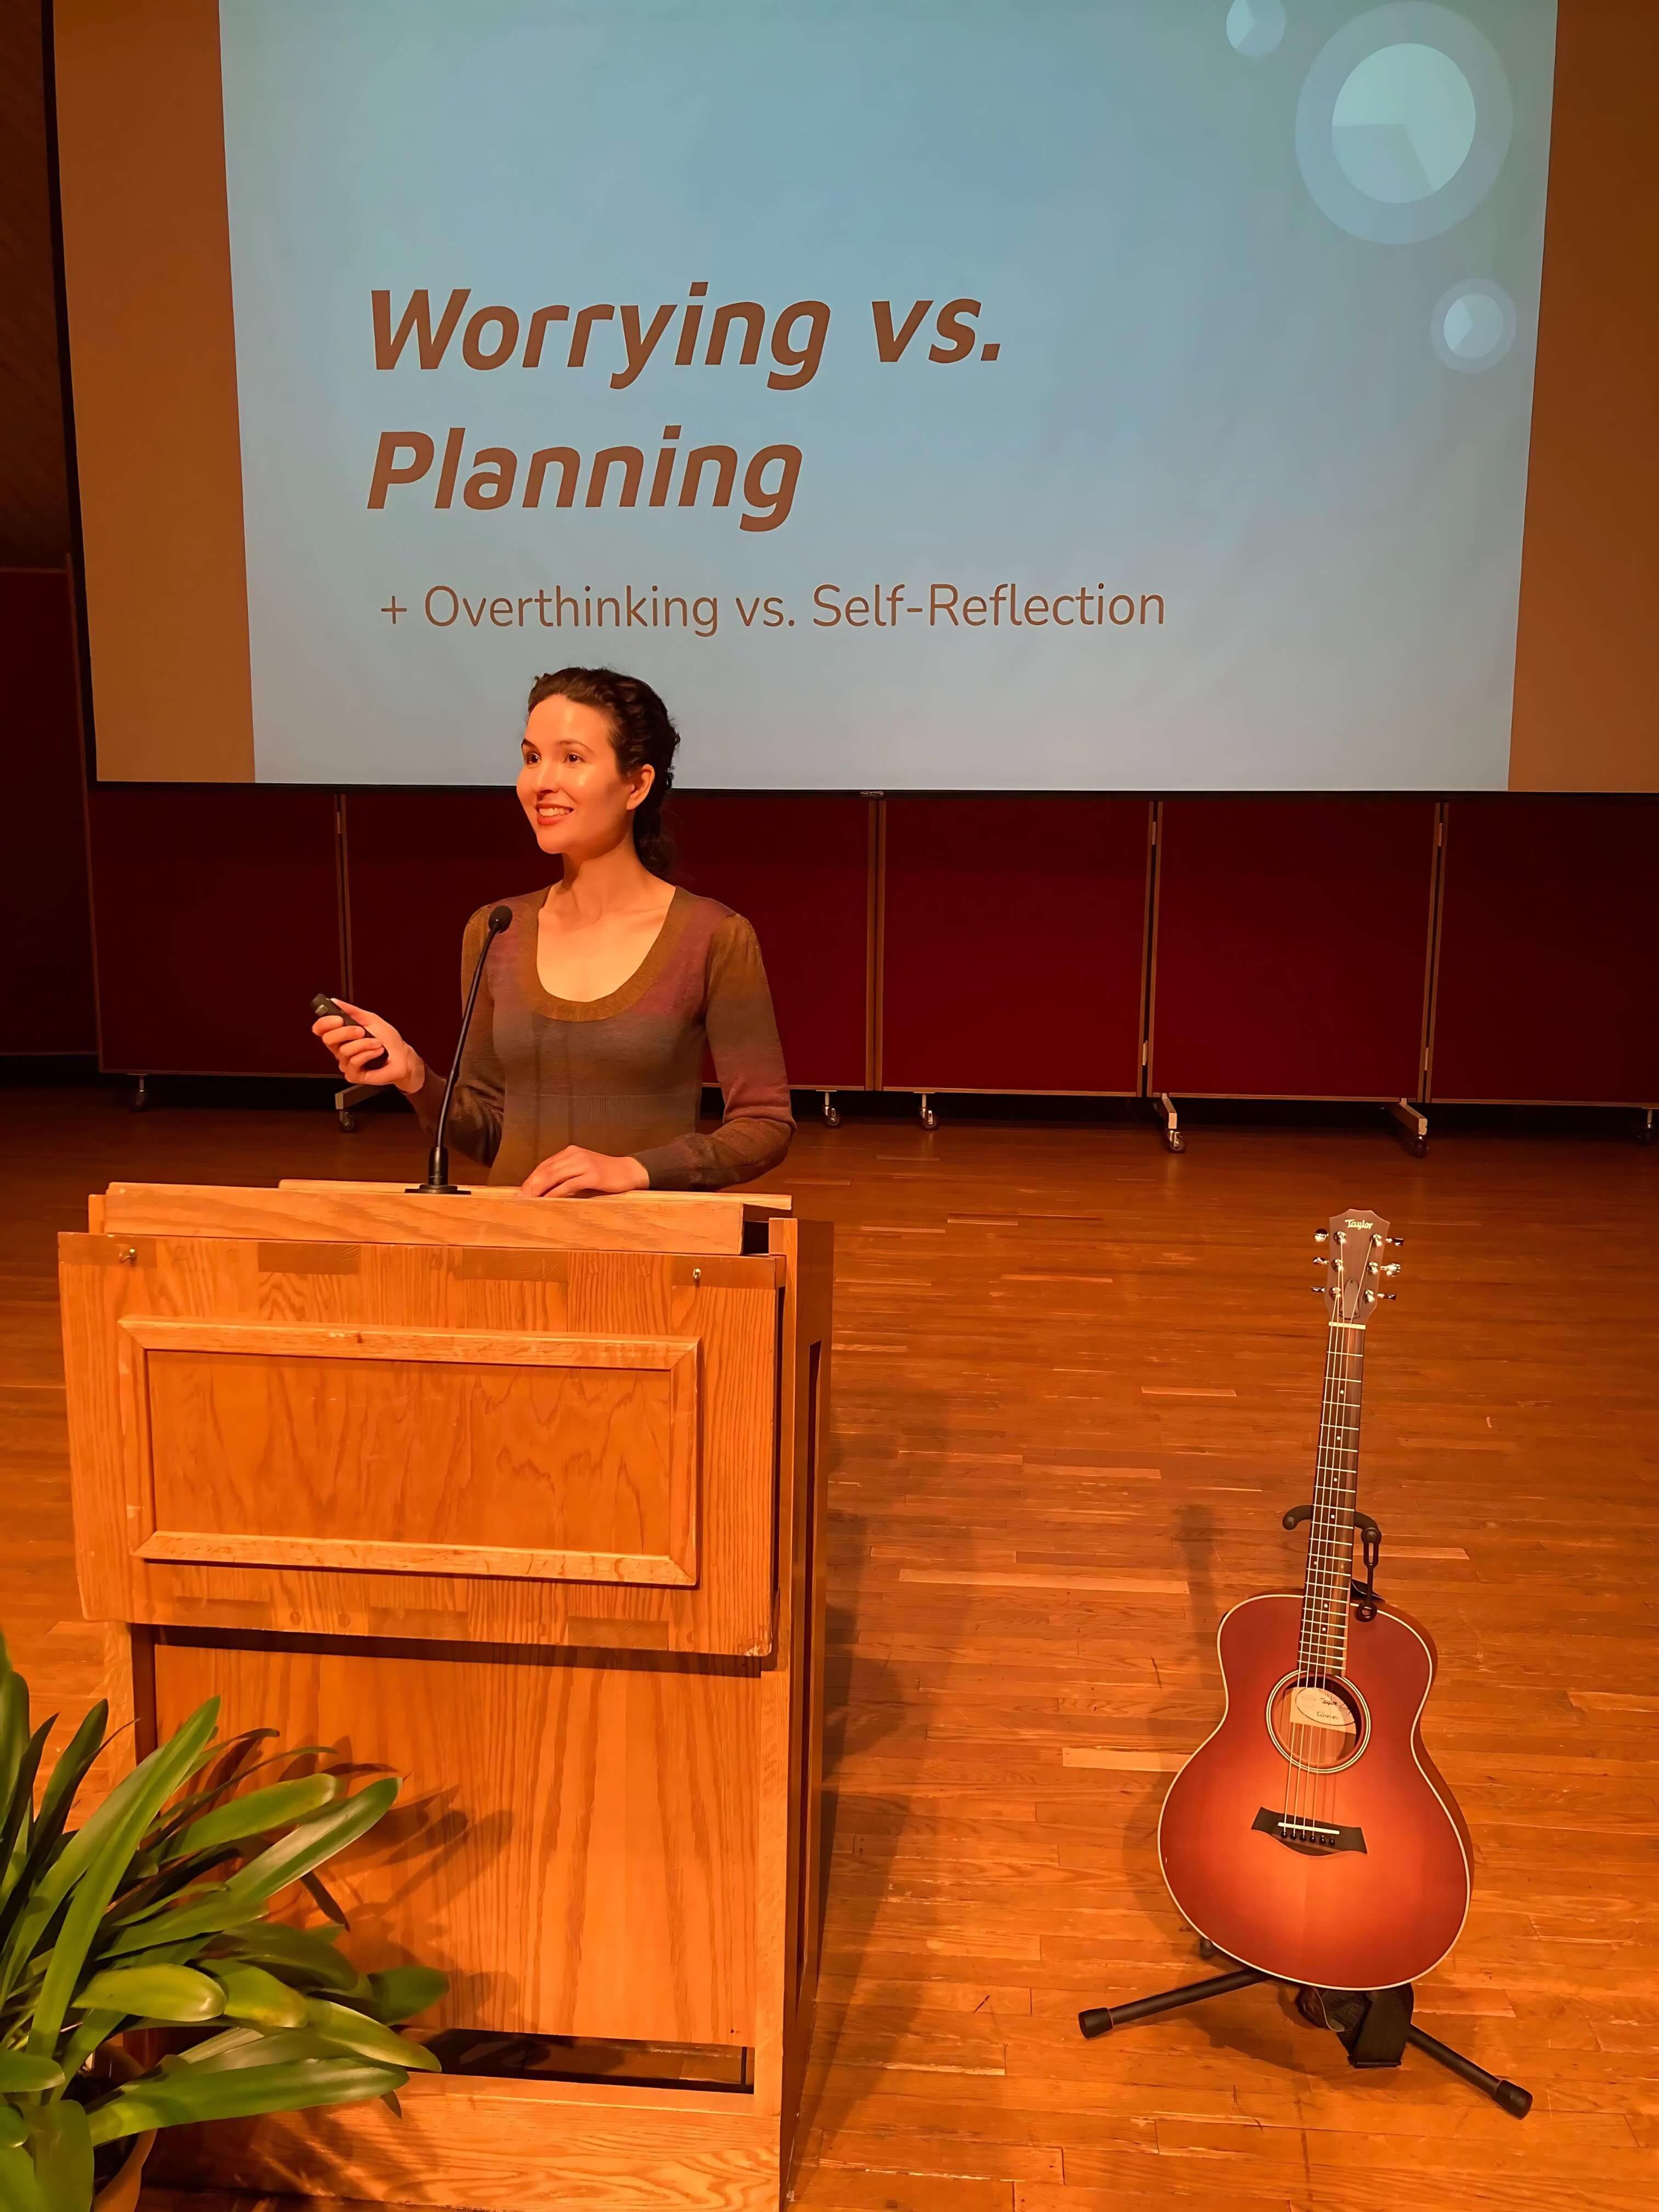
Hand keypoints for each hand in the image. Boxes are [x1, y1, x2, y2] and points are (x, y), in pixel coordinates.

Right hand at [310, 998, 422, 1091]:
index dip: (325, 1023)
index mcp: (342, 1035)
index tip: (338, 1018)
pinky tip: (377, 1052)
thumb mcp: (371, 1019)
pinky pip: (354, 1062)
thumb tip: (335, 1001)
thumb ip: (351, 1011)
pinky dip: (368, 1054)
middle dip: (346, 1032)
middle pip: (328, 1039)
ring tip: (377, 1043)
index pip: (321, 1029)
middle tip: (362, 1031)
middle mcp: (341, 1049)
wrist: (403, 1058)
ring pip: (344, 1051)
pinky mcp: (353, 1074)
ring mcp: (346, 1063)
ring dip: (364, 1043)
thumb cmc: (389, 1041)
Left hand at [520, 1147, 649, 1198]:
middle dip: (532, 1184)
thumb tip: (545, 1189)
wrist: (629, 1171)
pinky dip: (556, 1193)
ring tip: (530, 1199)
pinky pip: (569, 1185)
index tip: (521, 1191)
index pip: (545, 1165)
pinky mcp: (593, 1175)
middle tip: (521, 1197)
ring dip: (540, 1189)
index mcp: (571, 1152)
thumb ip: (566, 1174)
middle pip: (547, 1170)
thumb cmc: (605, 1174)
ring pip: (555, 1175)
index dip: (532, 1178)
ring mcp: (585, 1164)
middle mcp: (576, 1155)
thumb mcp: (583, 1169)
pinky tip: (548, 1199)